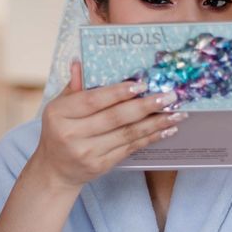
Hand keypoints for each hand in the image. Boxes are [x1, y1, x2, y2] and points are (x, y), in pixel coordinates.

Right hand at [31, 61, 184, 188]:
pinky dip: (150, 138)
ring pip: (127, 134)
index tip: (141, 84)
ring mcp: (87, 152)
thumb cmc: (59, 129)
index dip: (118, 92)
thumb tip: (81, 62)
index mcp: (59, 113)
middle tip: (169, 96)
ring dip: (155, 123)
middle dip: (145, 106)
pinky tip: (165, 130)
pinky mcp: (101, 165)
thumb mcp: (59, 106)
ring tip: (176, 112)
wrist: (55, 169)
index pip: (93, 100)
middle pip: (114, 117)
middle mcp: (72, 133)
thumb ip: (74, 86)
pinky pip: (130, 148)